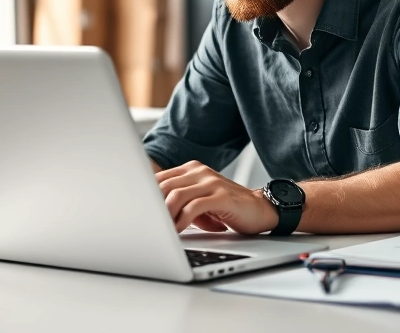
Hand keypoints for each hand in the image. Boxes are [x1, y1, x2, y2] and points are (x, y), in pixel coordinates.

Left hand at [156, 161, 277, 234]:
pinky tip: (179, 230)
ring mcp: (211, 182)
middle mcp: (200, 172)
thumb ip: (180, 201)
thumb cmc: (228, 207)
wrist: (260, 209)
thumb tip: (152, 214)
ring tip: (162, 230)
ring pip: (176, 195)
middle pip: (164, 186)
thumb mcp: (200, 200)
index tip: (139, 213)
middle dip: (153, 208)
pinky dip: (182, 220)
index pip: (159, 179)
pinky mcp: (221, 196)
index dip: (145, 196)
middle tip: (148, 225)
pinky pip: (194, 207)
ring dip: (165, 216)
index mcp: (191, 169)